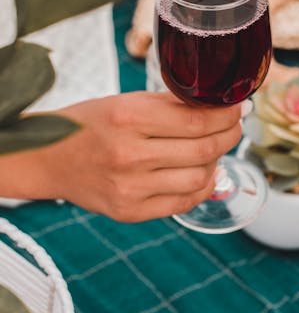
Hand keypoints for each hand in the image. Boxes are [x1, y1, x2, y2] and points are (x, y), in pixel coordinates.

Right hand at [1, 92, 242, 221]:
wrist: (46, 159)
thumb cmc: (89, 124)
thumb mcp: (125, 101)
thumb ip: (170, 103)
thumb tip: (217, 103)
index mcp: (129, 117)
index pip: (198, 120)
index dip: (227, 115)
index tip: (237, 108)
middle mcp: (130, 154)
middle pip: (204, 149)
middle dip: (230, 135)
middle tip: (235, 127)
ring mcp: (130, 188)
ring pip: (199, 178)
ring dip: (216, 162)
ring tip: (214, 149)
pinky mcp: (129, 212)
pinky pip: (183, 203)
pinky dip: (201, 187)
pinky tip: (201, 173)